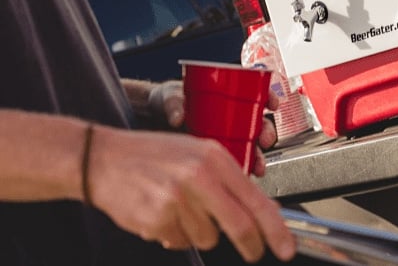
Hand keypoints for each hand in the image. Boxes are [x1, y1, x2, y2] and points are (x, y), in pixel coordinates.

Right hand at [86, 125, 295, 261]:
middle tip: (254, 252)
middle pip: (239, 225)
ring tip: (180, 208)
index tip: (286, 245)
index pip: (256, 199)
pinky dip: (175, 234)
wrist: (103, 158)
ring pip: (208, 238)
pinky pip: (180, 242)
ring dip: (200, 232)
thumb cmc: (154, 154)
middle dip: (251, 245)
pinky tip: (162, 213)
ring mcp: (177, 200)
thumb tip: (258, 210)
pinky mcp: (157, 220)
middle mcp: (199, 176)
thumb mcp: (198, 153)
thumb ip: (227, 179)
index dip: (275, 228)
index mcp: (214, 157)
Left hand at [148, 81, 279, 176]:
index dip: (269, 98)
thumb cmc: (165, 104)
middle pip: (258, 125)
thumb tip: (178, 116)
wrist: (149, 125)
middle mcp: (231, 119)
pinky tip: (242, 180)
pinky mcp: (215, 160)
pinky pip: (235, 167)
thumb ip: (173, 103)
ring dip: (259, 157)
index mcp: (226, 98)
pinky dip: (241, 174)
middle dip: (267, 133)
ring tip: (258, 167)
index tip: (273, 103)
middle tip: (264, 140)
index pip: (255, 95)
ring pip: (250, 148)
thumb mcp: (169, 97)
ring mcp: (225, 139)